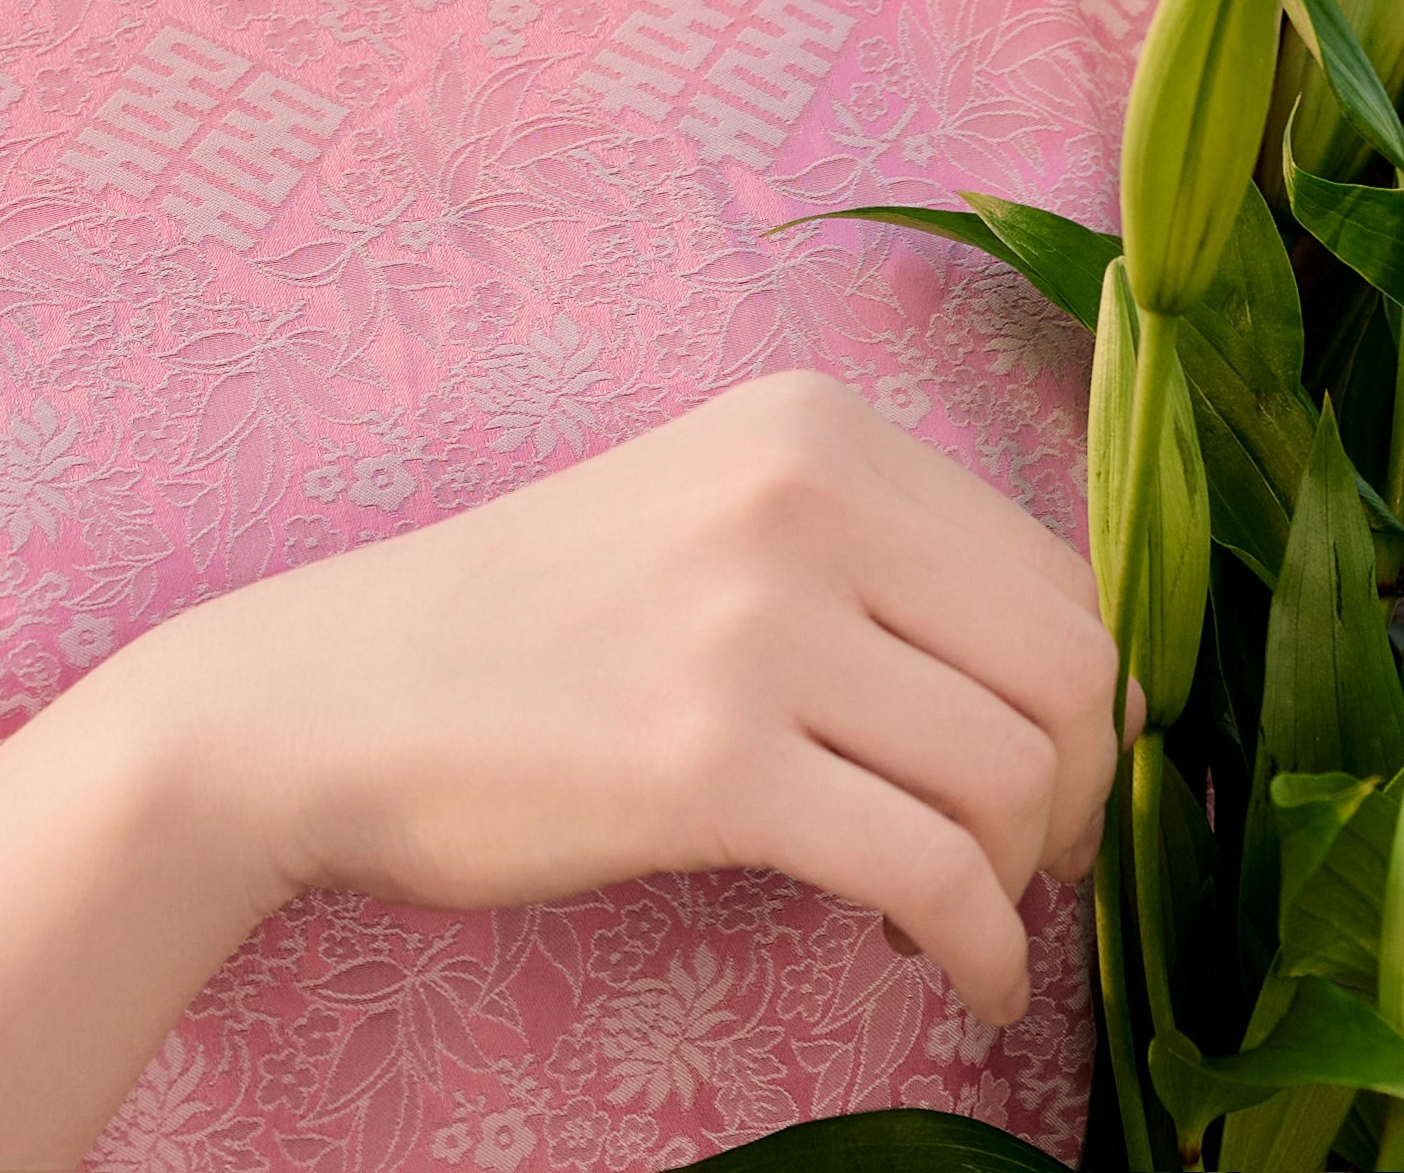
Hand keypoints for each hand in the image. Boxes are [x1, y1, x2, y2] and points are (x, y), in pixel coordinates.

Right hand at [98, 367, 1124, 1031]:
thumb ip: (872, 564)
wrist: (316, 702)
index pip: (1059, 568)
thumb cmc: (520, 635)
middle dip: (1082, 792)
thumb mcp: (706, 522)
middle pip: (1070, 668)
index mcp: (812, 425)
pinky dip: (981, 947)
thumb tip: (1086, 689)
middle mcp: (801, 497)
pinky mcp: (711, 764)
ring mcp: (756, 625)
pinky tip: (956, 977)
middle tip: (1030, 866)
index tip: (1044, 779)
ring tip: (954, 918)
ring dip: (1020, 881)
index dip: (1083, 701)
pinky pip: (935, 873)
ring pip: (1017, 775)